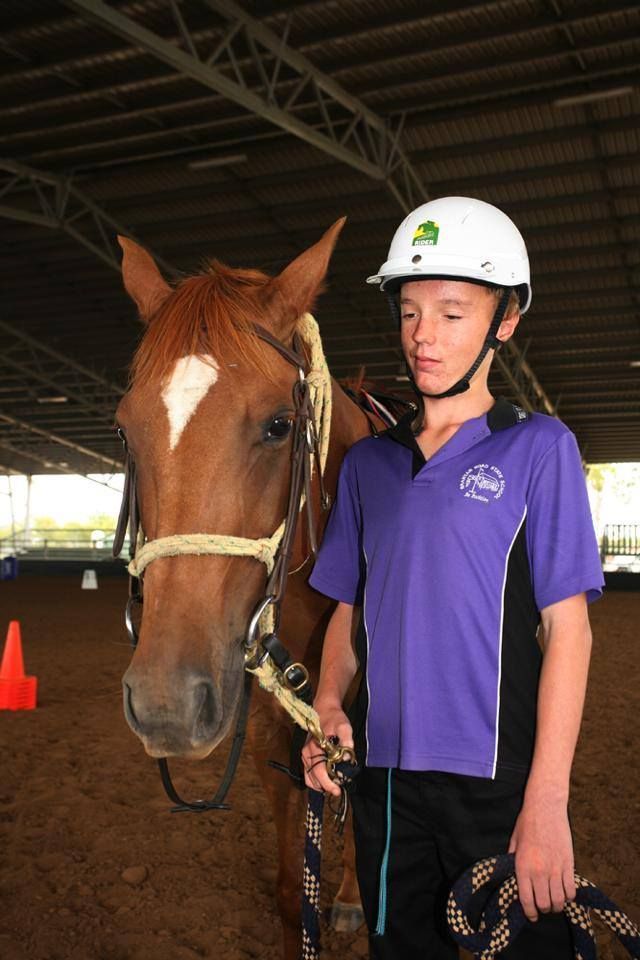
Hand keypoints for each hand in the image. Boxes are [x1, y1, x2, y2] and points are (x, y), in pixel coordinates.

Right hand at [301, 703, 352, 797]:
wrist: (324, 710)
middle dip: (326, 787)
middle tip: (338, 790)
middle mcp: (306, 753)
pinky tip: (326, 781)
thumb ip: (346, 740)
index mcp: (314, 746)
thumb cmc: (334, 718)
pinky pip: (308, 774)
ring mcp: (305, 755)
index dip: (328, 783)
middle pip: (313, 778)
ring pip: (309, 779)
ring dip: (320, 786)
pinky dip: (316, 781)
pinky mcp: (305, 756)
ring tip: (333, 786)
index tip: (337, 790)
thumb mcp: (344, 726)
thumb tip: (347, 757)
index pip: (319, 771)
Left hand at [508, 790, 575, 921]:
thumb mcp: (514, 841)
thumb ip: (512, 860)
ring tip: (554, 901)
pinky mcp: (569, 864)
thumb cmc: (527, 822)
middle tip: (542, 905)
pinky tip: (564, 892)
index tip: (531, 916)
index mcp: (522, 866)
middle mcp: (539, 871)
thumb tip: (512, 875)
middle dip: (543, 909)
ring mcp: (555, 868)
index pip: (526, 900)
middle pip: (544, 904)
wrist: (545, 807)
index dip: (529, 913)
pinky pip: (571, 890)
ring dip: (556, 905)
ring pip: (559, 901)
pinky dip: (568, 896)